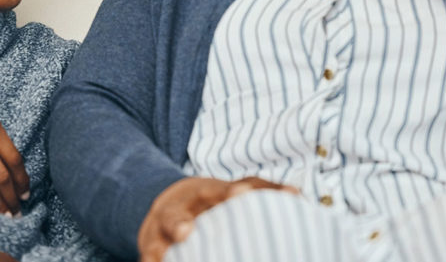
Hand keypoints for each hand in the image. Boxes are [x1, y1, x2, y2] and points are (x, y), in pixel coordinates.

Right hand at [138, 176, 297, 261]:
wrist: (166, 203)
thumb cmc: (211, 201)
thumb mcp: (231, 190)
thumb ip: (262, 190)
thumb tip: (297, 194)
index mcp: (203, 194)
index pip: (215, 192)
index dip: (228, 194)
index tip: (239, 195)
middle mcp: (177, 211)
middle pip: (174, 215)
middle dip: (178, 223)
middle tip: (185, 231)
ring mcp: (159, 233)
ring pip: (155, 242)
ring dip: (158, 250)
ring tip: (162, 256)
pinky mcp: (149, 251)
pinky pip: (149, 259)